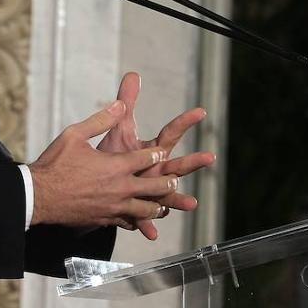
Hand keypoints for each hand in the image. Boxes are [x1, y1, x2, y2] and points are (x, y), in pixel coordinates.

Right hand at [29, 100, 179, 227]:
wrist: (38, 196)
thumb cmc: (55, 164)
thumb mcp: (75, 134)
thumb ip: (101, 119)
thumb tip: (119, 104)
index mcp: (116, 165)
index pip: (147, 158)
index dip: (156, 154)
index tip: (162, 152)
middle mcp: (120, 188)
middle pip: (155, 186)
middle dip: (167, 182)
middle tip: (173, 179)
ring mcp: (114, 207)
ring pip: (146, 208)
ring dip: (157, 205)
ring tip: (163, 203)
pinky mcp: (105, 220)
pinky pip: (128, 222)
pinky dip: (137, 221)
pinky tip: (139, 220)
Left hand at [97, 72, 215, 239]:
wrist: (97, 184)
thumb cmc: (113, 154)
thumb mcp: (120, 128)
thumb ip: (126, 102)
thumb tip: (133, 74)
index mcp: (154, 151)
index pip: (171, 133)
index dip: (185, 121)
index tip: (201, 111)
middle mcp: (157, 171)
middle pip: (177, 165)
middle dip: (193, 162)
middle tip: (209, 157)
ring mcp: (150, 190)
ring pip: (167, 195)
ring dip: (179, 200)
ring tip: (191, 204)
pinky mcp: (137, 207)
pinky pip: (143, 217)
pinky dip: (147, 225)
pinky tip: (151, 233)